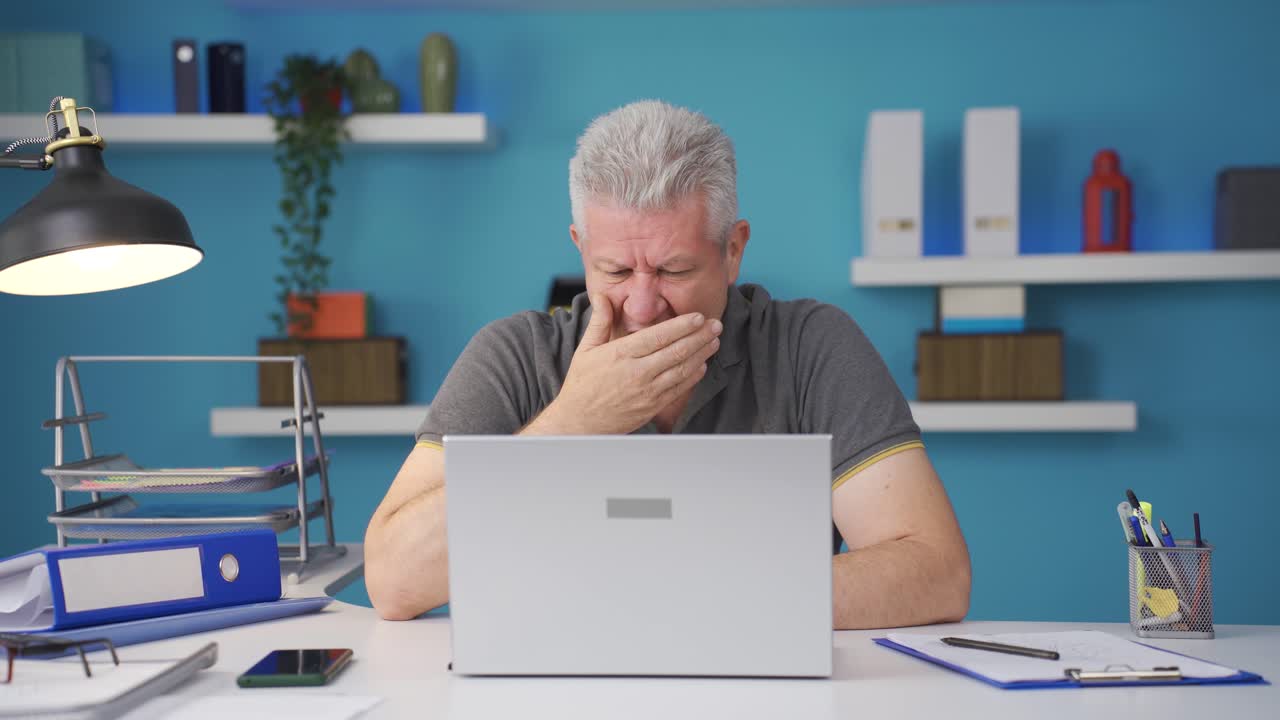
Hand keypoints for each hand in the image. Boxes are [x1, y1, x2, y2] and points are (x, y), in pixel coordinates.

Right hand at [535, 294, 721, 434]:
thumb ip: (599, 321)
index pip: (659, 336)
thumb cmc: (582, 384)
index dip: (683, 325)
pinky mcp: (653, 406)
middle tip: (716, 324)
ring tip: (714, 341)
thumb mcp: (585, 349)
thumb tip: (602, 295)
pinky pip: (679, 389)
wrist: (580, 422)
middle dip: (700, 336)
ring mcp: (648, 391)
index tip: (699, 317)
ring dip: (702, 354)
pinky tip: (703, 365)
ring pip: (682, 369)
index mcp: (621, 354)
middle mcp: (638, 372)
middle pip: (677, 351)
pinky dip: (693, 376)